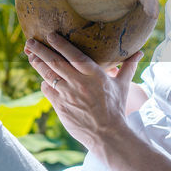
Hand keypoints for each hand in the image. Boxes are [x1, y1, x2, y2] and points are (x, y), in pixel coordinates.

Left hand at [24, 34, 142, 150]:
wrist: (108, 135)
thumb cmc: (116, 108)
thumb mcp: (123, 85)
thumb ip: (128, 66)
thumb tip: (140, 52)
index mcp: (94, 74)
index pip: (73, 55)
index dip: (60, 44)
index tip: (50, 35)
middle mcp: (79, 82)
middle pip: (55, 62)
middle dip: (41, 50)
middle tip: (30, 41)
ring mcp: (68, 94)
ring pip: (48, 75)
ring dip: (38, 64)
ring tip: (30, 55)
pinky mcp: (60, 106)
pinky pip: (47, 90)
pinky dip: (44, 83)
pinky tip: (43, 79)